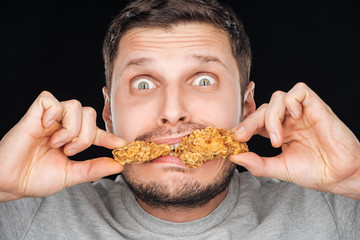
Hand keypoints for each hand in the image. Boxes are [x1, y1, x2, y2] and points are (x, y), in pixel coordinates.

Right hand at [0, 91, 125, 201]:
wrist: (10, 183)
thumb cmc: (35, 178)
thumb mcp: (71, 175)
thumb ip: (94, 168)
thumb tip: (119, 164)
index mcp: (71, 138)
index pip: (96, 131)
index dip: (110, 136)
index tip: (122, 145)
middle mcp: (62, 125)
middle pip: (89, 113)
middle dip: (86, 136)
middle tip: (69, 151)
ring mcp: (48, 118)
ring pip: (75, 105)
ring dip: (71, 128)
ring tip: (57, 143)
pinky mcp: (33, 114)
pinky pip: (50, 99)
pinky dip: (53, 114)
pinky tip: (45, 129)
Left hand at [231, 82, 359, 198]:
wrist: (340, 176)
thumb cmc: (314, 172)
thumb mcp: (278, 168)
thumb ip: (256, 163)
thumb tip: (234, 156)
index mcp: (280, 131)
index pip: (257, 121)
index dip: (244, 125)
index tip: (234, 137)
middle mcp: (289, 120)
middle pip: (263, 108)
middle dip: (250, 121)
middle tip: (243, 136)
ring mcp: (302, 112)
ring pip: (277, 98)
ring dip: (271, 117)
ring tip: (278, 140)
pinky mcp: (316, 106)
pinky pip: (299, 91)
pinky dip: (291, 102)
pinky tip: (294, 119)